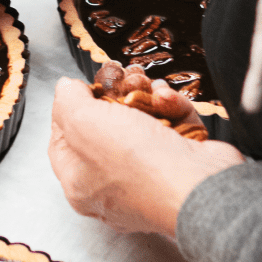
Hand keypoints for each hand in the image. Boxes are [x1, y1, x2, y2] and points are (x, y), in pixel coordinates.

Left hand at [48, 75, 244, 236]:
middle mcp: (112, 187)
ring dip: (145, 97)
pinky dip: (171, 109)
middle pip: (104, 130)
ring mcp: (150, 178)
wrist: (199, 186)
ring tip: (145, 81)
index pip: (62, 143)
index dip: (67, 112)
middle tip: (120, 75)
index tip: (78, 90)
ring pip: (141, 126)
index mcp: (80, 185)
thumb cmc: (138, 164)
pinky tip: (167, 99)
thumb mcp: (84, 122)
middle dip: (113, 96)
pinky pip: (172, 129)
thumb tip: (64, 90)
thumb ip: (67, 102)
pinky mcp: (182, 165)